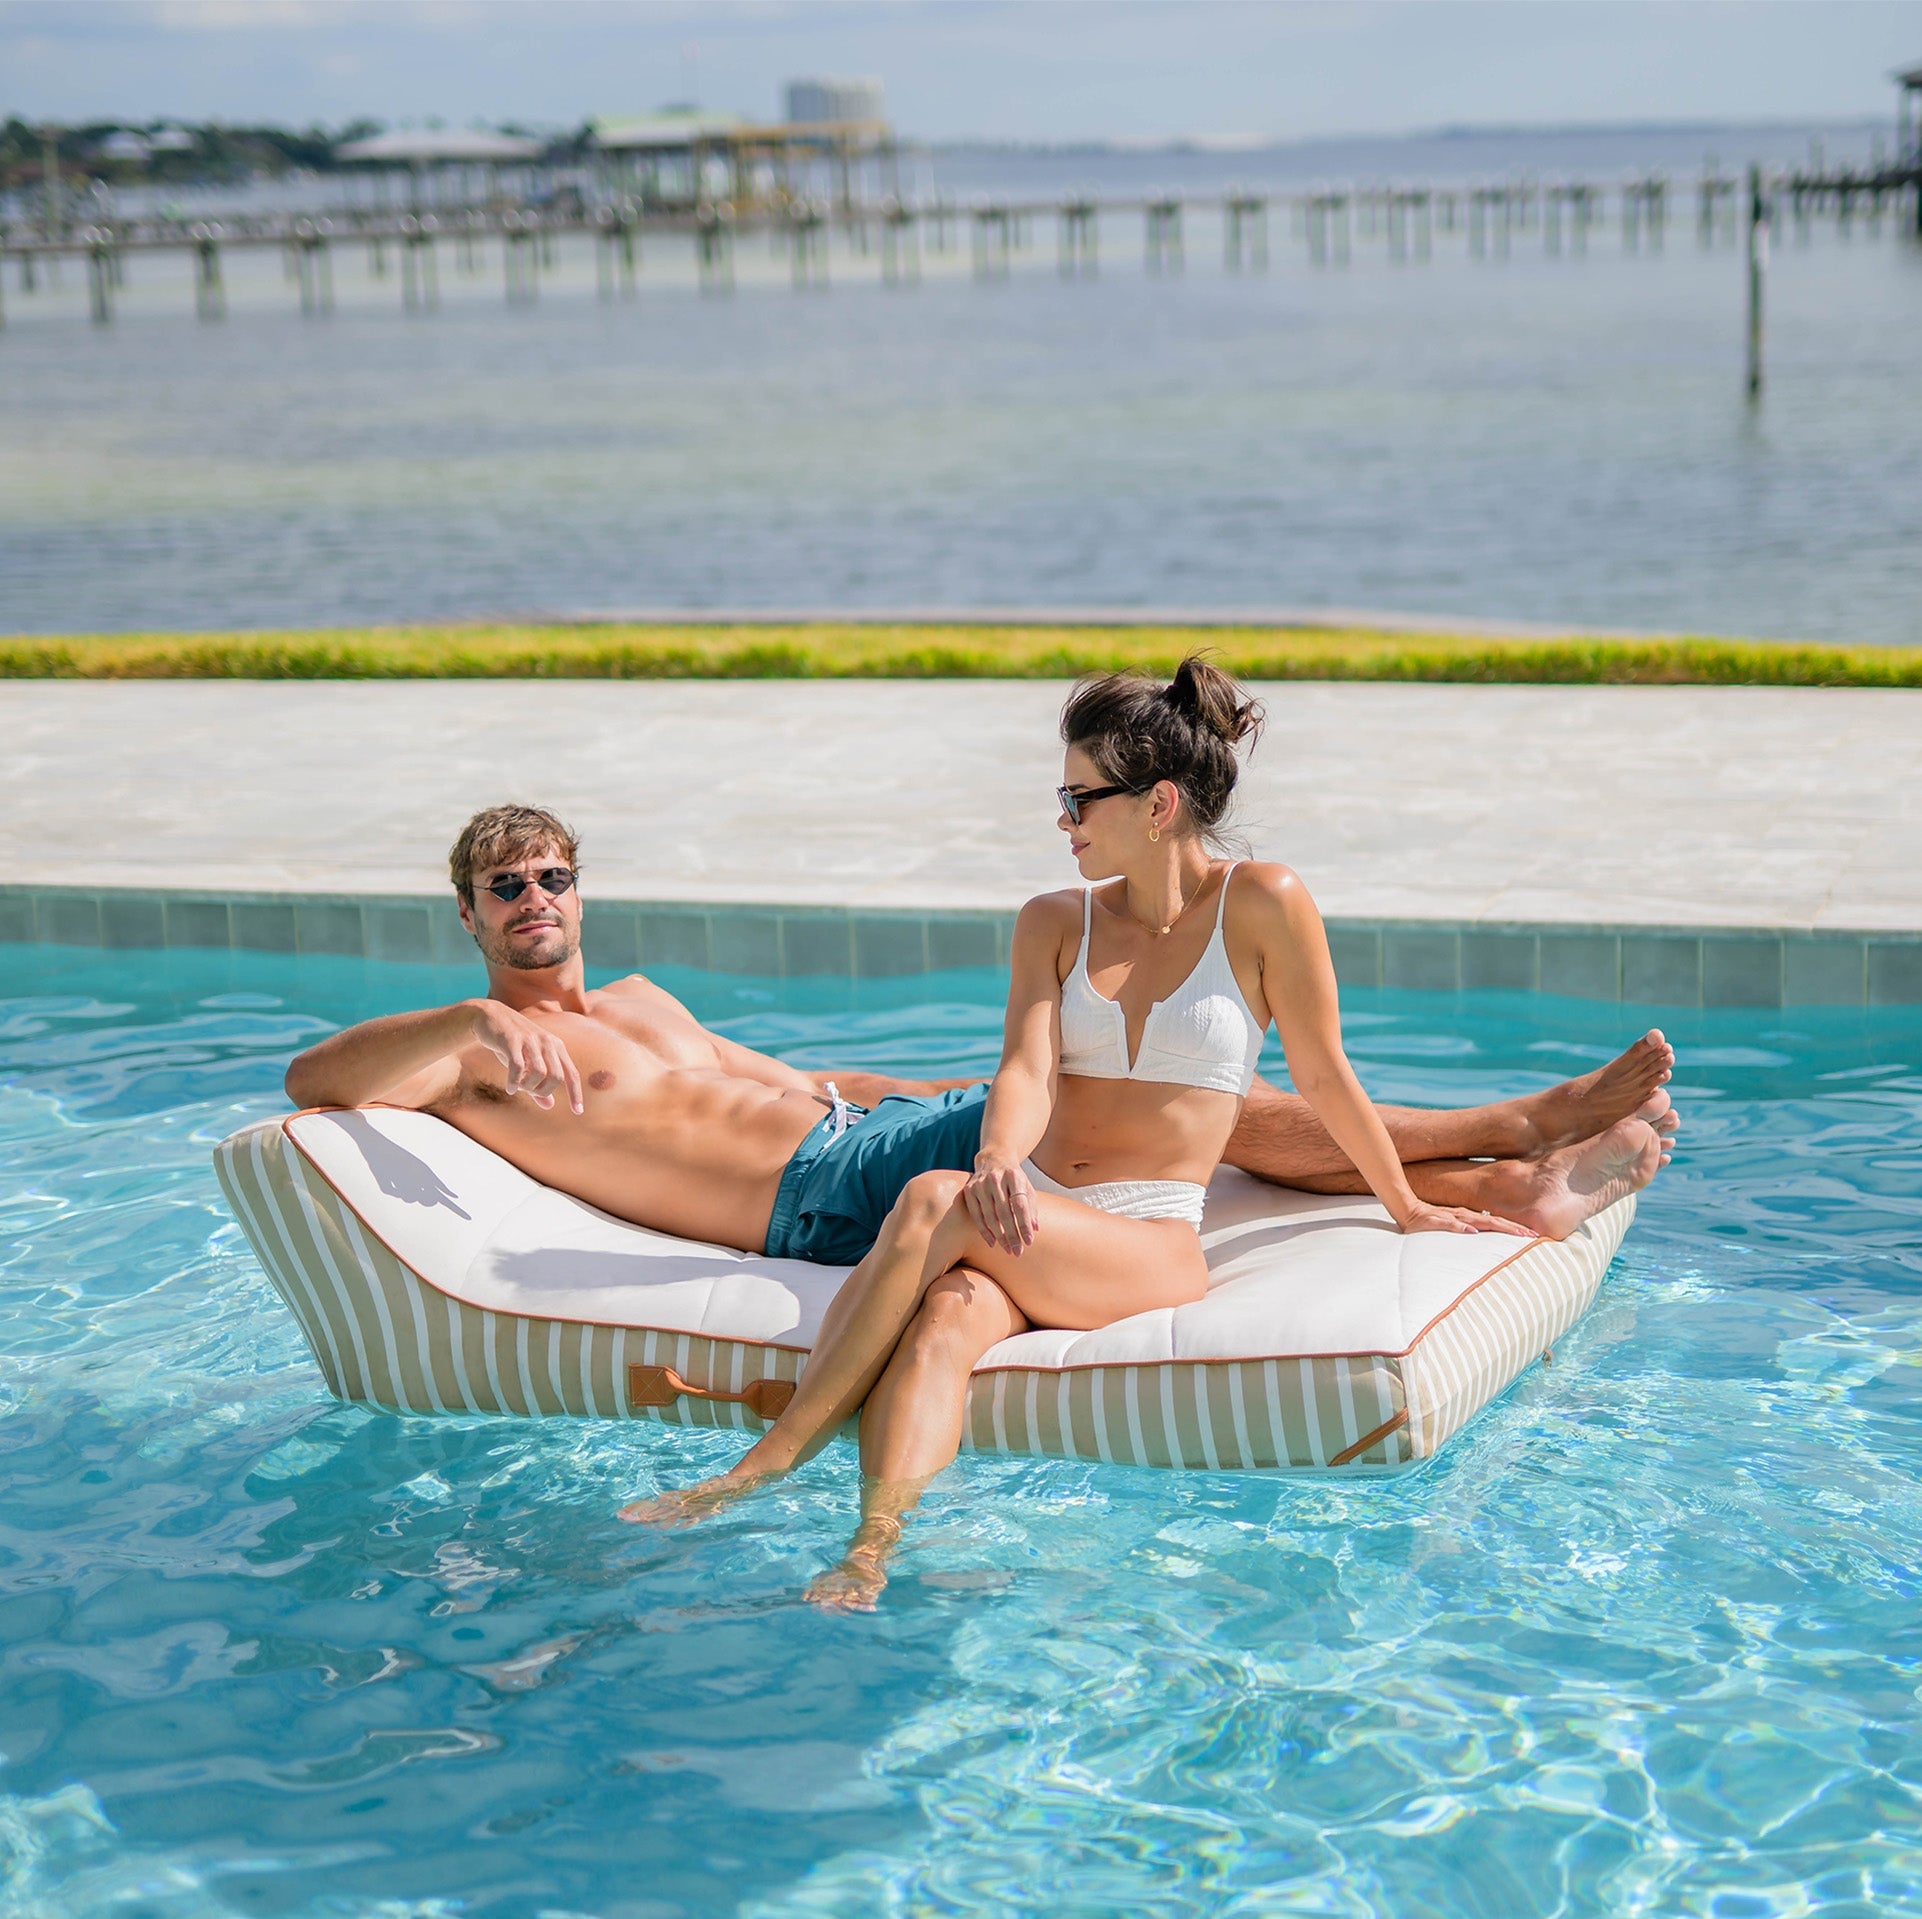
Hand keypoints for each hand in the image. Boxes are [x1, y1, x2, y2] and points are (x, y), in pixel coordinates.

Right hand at [467, 999, 583, 1113]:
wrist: (490, 1017)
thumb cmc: (511, 1045)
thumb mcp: (527, 1064)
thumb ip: (538, 1084)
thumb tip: (549, 1106)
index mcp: (556, 1047)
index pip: (572, 1073)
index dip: (575, 1093)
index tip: (578, 1112)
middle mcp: (547, 1042)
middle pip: (556, 1077)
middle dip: (543, 1091)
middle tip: (529, 1092)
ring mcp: (530, 1039)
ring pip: (539, 1073)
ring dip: (528, 1086)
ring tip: (518, 1087)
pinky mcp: (512, 1040)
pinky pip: (517, 1066)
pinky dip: (514, 1082)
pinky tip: (510, 1089)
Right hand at [963, 1157, 1037, 1254]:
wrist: (993, 1158)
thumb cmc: (1014, 1178)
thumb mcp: (1027, 1187)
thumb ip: (1031, 1207)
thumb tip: (1034, 1229)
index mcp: (1014, 1176)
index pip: (1020, 1204)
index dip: (1024, 1224)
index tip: (1029, 1242)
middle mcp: (996, 1178)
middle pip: (1005, 1212)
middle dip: (1012, 1235)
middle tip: (1018, 1252)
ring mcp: (980, 1184)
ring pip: (990, 1216)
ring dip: (999, 1236)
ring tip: (1008, 1250)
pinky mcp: (969, 1190)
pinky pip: (976, 1215)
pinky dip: (984, 1231)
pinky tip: (992, 1242)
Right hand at [1395, 1202, 1531, 1236]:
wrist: (1406, 1210)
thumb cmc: (1430, 1222)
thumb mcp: (1453, 1229)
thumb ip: (1468, 1233)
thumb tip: (1486, 1240)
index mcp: (1470, 1217)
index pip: (1497, 1222)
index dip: (1516, 1228)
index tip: (1534, 1235)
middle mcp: (1464, 1215)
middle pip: (1494, 1221)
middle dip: (1515, 1228)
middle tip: (1533, 1236)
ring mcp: (1451, 1217)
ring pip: (1478, 1221)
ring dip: (1497, 1227)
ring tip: (1514, 1234)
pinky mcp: (1435, 1221)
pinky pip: (1450, 1225)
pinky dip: (1461, 1228)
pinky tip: (1472, 1232)